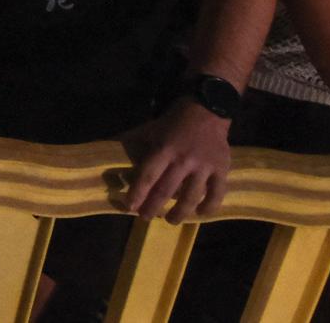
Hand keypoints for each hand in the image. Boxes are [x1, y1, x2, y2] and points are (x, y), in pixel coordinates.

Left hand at [120, 101, 231, 221]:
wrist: (209, 108)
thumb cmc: (176, 119)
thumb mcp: (151, 127)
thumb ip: (133, 139)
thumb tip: (107, 144)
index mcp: (164, 149)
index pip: (148, 176)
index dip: (138, 193)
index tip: (130, 207)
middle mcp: (183, 160)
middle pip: (166, 190)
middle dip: (153, 207)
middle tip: (145, 217)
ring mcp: (204, 166)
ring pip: (191, 197)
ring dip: (179, 212)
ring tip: (171, 220)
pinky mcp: (222, 169)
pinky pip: (217, 193)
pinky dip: (209, 206)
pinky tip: (201, 214)